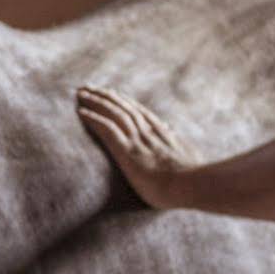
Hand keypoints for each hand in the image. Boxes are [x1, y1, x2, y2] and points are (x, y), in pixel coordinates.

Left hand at [75, 86, 199, 210]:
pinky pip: (107, 129)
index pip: (140, 112)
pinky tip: (81, 112)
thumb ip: (178, 144)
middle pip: (124, 107)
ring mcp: (138, 141)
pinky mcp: (127, 152)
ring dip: (96, 101)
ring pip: (113, 113)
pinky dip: (93, 118)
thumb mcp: (188, 156)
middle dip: (106, 96)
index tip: (114, 94)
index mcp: (162, 134)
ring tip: (81, 93)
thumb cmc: (193, 179)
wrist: (192, 185)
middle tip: (90, 88)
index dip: (125, 102)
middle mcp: (148, 132)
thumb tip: (172, 131)